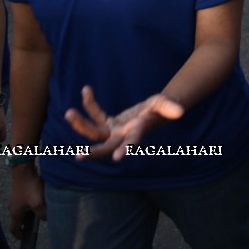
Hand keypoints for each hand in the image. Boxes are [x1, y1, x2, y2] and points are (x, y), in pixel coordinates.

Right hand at [8, 165, 45, 238]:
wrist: (23, 168)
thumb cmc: (29, 186)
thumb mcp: (38, 202)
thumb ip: (42, 213)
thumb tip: (45, 218)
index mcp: (15, 213)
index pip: (14, 228)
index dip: (19, 235)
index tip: (25, 237)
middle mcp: (12, 207)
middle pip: (19, 219)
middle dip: (28, 223)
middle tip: (37, 223)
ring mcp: (15, 198)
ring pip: (23, 209)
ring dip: (31, 212)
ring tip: (42, 210)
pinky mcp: (19, 190)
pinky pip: (25, 201)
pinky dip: (31, 203)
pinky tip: (41, 199)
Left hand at [63, 85, 183, 160]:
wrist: (154, 112)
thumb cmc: (162, 108)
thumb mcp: (164, 104)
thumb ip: (170, 107)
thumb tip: (180, 111)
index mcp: (137, 133)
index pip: (132, 142)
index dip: (126, 149)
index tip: (117, 159)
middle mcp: (123, 136)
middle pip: (106, 147)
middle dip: (94, 152)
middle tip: (79, 156)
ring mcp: (113, 131)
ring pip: (93, 132)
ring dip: (80, 124)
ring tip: (68, 113)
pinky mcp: (108, 124)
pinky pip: (96, 114)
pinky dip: (90, 104)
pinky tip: (86, 89)